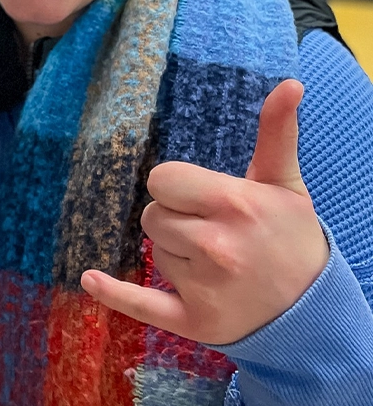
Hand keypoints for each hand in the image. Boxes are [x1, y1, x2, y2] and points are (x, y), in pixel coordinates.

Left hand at [81, 79, 328, 345]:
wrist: (316, 314)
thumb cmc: (294, 238)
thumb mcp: (285, 184)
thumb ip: (276, 132)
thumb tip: (289, 83)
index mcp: (234, 204)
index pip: (161, 180)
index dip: (177, 187)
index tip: (202, 197)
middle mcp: (216, 245)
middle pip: (151, 215)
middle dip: (176, 218)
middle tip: (215, 231)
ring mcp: (204, 287)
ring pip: (152, 250)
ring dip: (174, 252)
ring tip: (215, 262)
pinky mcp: (194, 322)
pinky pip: (140, 304)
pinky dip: (114, 293)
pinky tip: (89, 278)